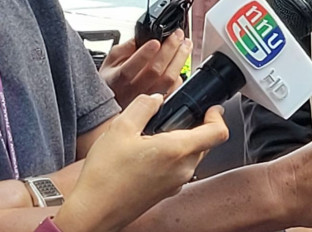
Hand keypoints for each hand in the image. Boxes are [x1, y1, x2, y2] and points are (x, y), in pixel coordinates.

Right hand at [53, 94, 227, 231]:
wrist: (93, 213)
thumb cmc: (105, 176)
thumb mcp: (120, 129)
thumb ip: (143, 106)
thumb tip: (156, 99)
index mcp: (177, 150)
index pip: (218, 132)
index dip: (218, 116)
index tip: (210, 108)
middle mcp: (183, 169)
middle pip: (206, 143)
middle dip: (197, 127)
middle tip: (176, 118)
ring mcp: (176, 183)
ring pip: (192, 157)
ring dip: (183, 144)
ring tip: (157, 137)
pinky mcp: (166, 193)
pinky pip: (179, 170)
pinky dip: (172, 159)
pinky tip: (148, 156)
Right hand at [100, 29, 190, 108]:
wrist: (112, 105)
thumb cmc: (112, 81)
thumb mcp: (110, 61)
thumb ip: (124, 48)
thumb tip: (140, 38)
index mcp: (116, 79)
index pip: (130, 68)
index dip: (144, 54)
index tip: (156, 41)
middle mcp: (132, 91)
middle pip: (154, 71)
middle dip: (169, 49)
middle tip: (177, 35)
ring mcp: (146, 98)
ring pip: (168, 80)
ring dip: (180, 59)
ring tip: (185, 44)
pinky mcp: (159, 103)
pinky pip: (174, 88)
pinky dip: (180, 72)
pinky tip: (181, 60)